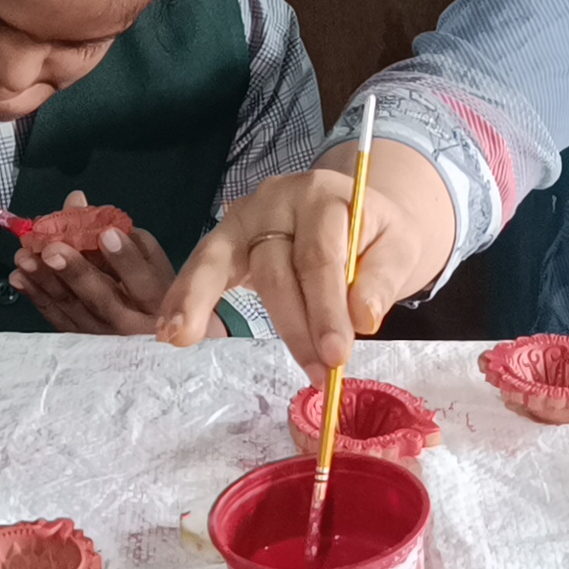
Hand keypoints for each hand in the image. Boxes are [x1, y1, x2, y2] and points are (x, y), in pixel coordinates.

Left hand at [9, 190, 203, 335]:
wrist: (147, 338)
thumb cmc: (152, 290)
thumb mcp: (150, 261)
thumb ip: (122, 234)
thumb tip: (78, 202)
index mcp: (157, 301)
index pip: (143, 282)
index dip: (126, 259)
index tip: (106, 234)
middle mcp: (129, 323)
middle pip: (102, 299)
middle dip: (76, 272)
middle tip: (52, 250)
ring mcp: (101, 336)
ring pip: (72, 308)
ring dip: (45, 281)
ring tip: (25, 257)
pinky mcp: (79, 340)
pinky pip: (55, 317)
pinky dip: (36, 296)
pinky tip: (20, 277)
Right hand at [156, 150, 444, 383]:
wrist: (359, 210)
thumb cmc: (376, 234)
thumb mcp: (399, 247)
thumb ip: (382, 279)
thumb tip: (362, 318)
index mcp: (324, 196)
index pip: (321, 258)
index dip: (327, 309)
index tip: (336, 357)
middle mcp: (277, 199)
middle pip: (276, 267)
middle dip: (293, 325)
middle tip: (313, 372)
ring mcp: (246, 217)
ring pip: (224, 261)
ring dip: (201, 302)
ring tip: (180, 335)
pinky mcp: (227, 237)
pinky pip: (202, 264)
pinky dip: (183, 295)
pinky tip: (169, 326)